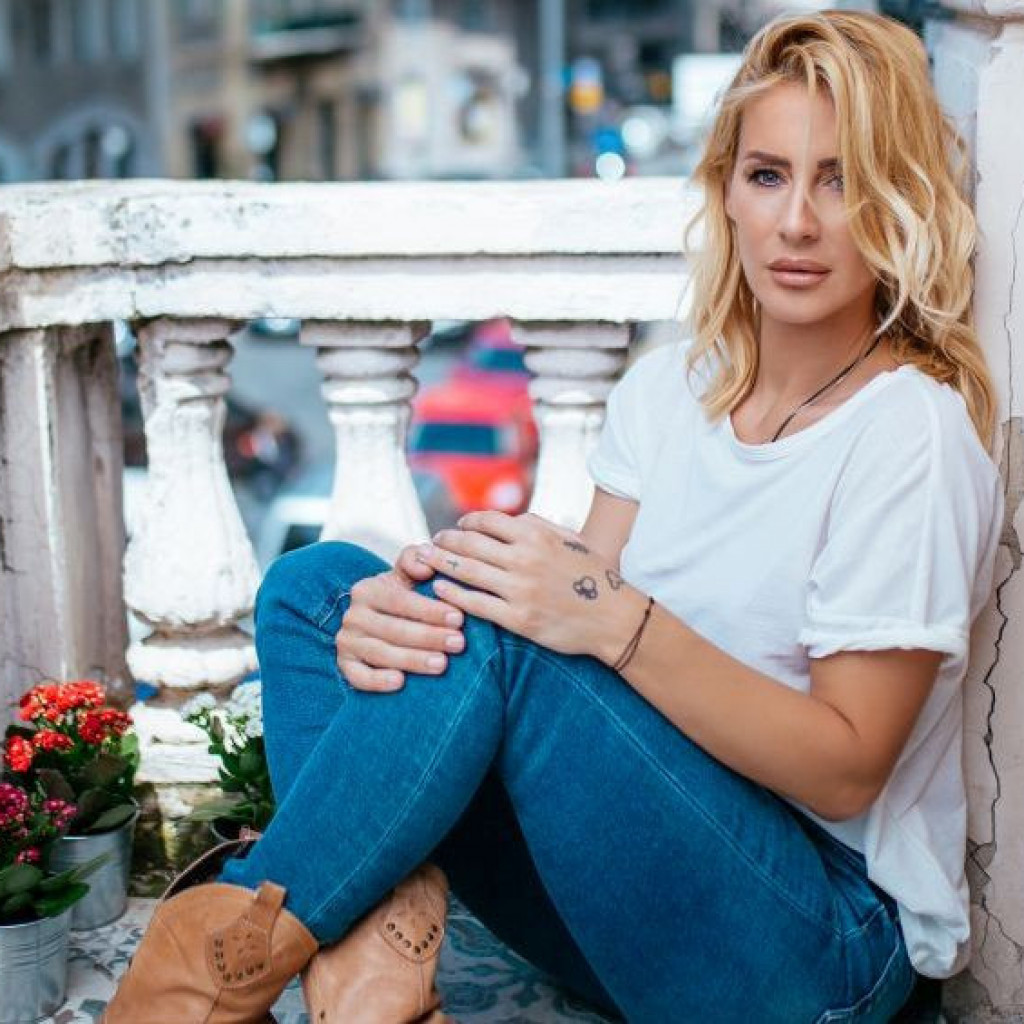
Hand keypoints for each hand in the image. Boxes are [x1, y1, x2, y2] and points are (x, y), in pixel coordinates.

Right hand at [335, 542, 465, 691]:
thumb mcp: (406, 576)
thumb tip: (427, 561)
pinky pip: (358, 677)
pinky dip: (377, 681)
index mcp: (367, 590)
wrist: (378, 623)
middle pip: (393, 629)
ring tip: (442, 664)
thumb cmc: (402, 599)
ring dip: (412, 660)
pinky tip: (399, 683)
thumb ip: (415, 561)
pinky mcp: (345, 666)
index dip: (429, 610)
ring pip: (380, 654)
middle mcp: (353, 616)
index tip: (458, 617)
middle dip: (429, 637)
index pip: (399, 600)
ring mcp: (347, 642)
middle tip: (459, 643)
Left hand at [419, 512, 642, 661]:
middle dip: (444, 541)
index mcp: (536, 535)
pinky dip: (452, 594)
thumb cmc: (591, 575)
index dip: (465, 522)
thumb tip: (507, 518)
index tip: (456, 528)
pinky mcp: (517, 619)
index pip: (487, 521)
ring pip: (467, 571)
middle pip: (470, 543)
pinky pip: (475, 604)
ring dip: (440, 563)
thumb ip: (537, 524)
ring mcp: (519, 590)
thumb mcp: (570, 538)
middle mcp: (525, 559)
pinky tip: (439, 589)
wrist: (613, 617)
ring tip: (424, 561)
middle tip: (429, 543)